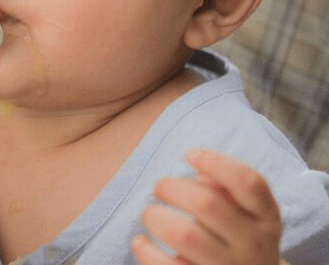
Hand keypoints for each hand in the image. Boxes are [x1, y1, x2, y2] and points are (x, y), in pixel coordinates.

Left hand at [133, 149, 281, 264]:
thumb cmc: (236, 236)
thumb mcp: (245, 213)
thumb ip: (225, 189)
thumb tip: (201, 176)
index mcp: (265, 218)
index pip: (249, 182)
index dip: (217, 162)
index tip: (190, 155)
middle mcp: (253, 244)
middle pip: (207, 203)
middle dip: (171, 187)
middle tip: (159, 188)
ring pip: (183, 235)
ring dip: (155, 217)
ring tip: (151, 215)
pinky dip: (145, 251)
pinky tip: (141, 241)